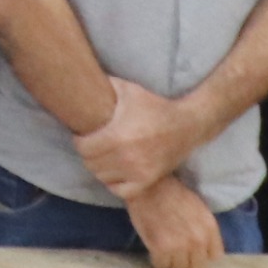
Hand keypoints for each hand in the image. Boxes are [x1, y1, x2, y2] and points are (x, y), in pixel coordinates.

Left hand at [74, 77, 203, 199]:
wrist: (188, 125)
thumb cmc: (154, 106)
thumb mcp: (127, 90)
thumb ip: (103, 85)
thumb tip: (81, 77)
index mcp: (118, 136)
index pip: (83, 148)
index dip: (79, 140)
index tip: (83, 135)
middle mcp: (127, 157)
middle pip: (90, 164)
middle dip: (88, 153)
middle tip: (92, 145)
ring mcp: (139, 172)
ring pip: (102, 177)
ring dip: (99, 167)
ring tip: (103, 156)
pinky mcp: (149, 180)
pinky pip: (120, 191)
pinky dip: (114, 183)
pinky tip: (115, 171)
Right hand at [122, 174, 224, 267]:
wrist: (148, 185)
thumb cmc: (171, 194)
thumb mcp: (198, 210)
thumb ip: (204, 230)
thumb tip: (202, 250)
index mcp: (209, 228)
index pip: (214, 256)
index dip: (202, 254)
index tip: (192, 250)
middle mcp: (198, 240)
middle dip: (188, 263)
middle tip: (176, 254)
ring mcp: (180, 245)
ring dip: (171, 263)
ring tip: (164, 252)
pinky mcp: (160, 248)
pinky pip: (161, 266)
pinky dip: (157, 261)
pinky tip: (154, 251)